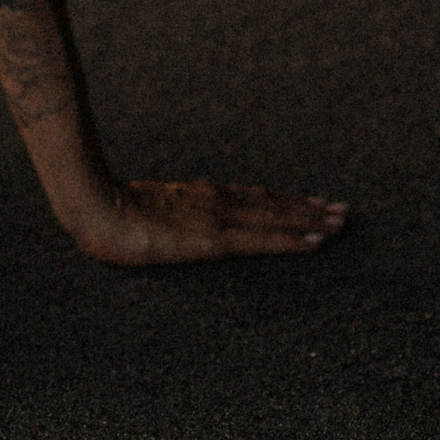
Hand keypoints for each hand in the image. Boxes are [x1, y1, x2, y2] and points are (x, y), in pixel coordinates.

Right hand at [65, 175, 348, 266]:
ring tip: (339, 223)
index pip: (253, 198)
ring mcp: (217, 218)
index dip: (286, 201)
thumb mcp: (144, 211)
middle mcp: (216, 201)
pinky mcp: (214, 239)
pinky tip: (315, 242)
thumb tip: (167, 221)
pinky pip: (263, 240)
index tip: (313, 202)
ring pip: (276, 218)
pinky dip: (293, 239)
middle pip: (273, 203)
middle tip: (344, 211)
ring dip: (310, 220)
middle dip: (310, 208)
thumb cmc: (109, 213)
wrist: (94, 207)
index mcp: (201, 197)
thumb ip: (165, 214)